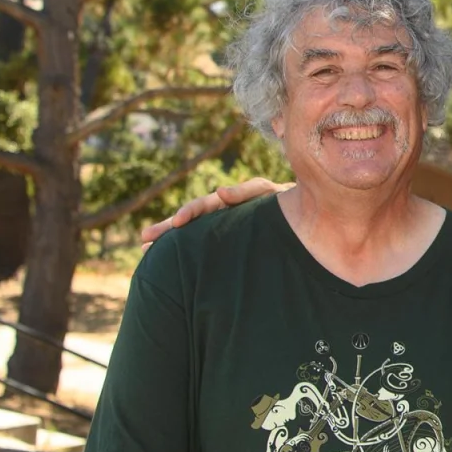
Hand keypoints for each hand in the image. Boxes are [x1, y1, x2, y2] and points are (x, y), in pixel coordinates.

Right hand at [138, 177, 287, 246]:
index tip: (175, 223)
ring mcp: (224, 227)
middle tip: (145, 239)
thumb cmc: (289, 202)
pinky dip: (187, 249)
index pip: (204, 206)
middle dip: (168, 228)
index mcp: (231, 202)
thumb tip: (220, 192)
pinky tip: (168, 259)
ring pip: (194, 233)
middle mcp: (223, 213)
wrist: (306, 212)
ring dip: (171, 239)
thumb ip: (248, 192)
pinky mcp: (230, 241)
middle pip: (191, 220)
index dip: (189, 213)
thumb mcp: (270, 193)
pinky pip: (204, 246)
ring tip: (146, 248)